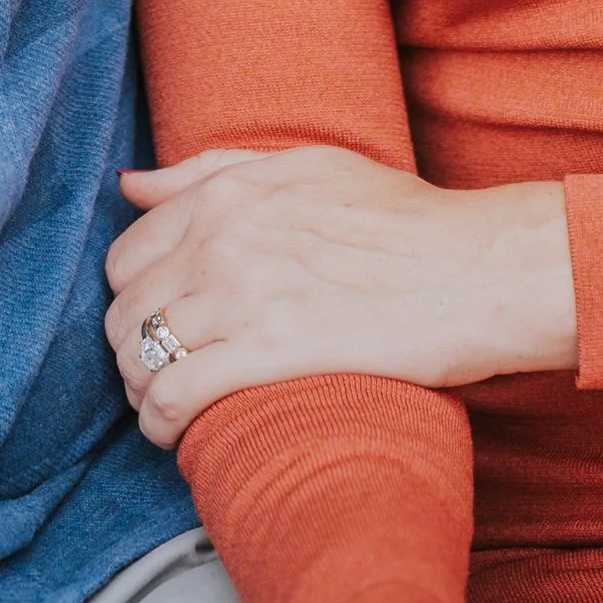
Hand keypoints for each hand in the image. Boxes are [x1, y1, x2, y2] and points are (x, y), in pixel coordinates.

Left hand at [104, 147, 576, 446]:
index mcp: (228, 193)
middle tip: (156, 376)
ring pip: (139, 355)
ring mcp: (242, 293)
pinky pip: (174, 395)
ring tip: (164, 411)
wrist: (478, 268)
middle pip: (124, 308)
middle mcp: (222, 237)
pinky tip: (175, 436)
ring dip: (140, 391)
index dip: (132, 297)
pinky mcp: (268, 351)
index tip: (154, 324)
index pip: (129, 252)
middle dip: (128, 349)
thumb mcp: (306, 166)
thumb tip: (130, 184)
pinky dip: (161, 422)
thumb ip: (212, 172)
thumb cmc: (404, 219)